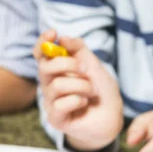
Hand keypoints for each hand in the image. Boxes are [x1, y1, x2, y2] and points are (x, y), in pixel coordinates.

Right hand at [33, 30, 122, 151]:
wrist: (112, 117)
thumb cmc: (102, 91)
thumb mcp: (94, 65)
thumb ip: (79, 50)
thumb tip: (63, 38)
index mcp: (56, 69)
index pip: (40, 53)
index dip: (43, 42)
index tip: (53, 33)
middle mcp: (49, 84)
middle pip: (45, 67)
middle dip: (69, 64)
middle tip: (86, 70)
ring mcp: (51, 102)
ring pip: (57, 85)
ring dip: (81, 85)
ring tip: (92, 91)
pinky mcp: (55, 118)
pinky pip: (60, 104)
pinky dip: (78, 100)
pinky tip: (85, 103)